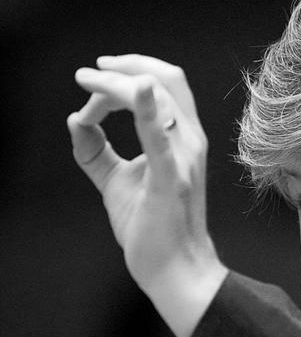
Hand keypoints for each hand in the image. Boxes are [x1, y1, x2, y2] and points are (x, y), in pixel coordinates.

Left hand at [68, 54, 227, 336]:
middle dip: (124, 67)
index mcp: (181, 140)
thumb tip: (75, 120)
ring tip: (88, 82)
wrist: (173, 269)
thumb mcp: (117, 180)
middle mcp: (189, 143)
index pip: (157, 89)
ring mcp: (182, 159)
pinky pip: (159, 137)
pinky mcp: (169, 179)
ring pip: (159, 96)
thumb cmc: (153, 228)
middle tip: (88, 73)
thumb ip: (97, 151)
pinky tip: (136, 88)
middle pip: (166, 80)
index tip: (89, 95)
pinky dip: (145, 108)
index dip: (120, 83)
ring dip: (117, 84)